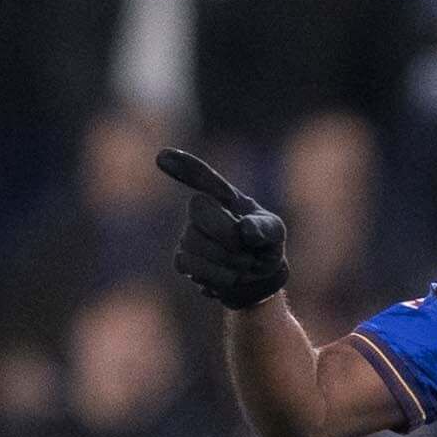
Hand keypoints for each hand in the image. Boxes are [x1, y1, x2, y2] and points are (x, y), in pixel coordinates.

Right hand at [156, 148, 288, 307]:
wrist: (257, 281)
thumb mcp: (275, 233)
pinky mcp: (183, 260)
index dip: (183, 166)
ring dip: (225, 258)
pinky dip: (213, 274)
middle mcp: (203, 211)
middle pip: (198, 207)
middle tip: (247, 248)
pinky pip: (186, 263)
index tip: (162, 156)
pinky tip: (230, 276)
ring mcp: (189, 235)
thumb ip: (265, 228)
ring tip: (244, 265)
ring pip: (193, 240)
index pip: (201, 176)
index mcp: (225, 196)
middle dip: (225, 231)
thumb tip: (245, 231)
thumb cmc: (265, 247)